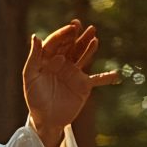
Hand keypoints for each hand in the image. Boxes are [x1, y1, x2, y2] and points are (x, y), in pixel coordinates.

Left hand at [22, 19, 120, 139]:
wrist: (46, 120)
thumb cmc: (35, 99)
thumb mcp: (30, 77)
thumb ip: (33, 57)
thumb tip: (36, 36)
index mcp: (47, 60)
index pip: (55, 43)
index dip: (63, 35)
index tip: (71, 28)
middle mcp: (62, 64)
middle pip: (71, 47)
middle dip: (78, 36)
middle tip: (85, 26)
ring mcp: (74, 73)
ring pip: (84, 57)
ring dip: (90, 48)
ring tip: (95, 38)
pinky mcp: (83, 85)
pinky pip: (97, 79)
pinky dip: (106, 77)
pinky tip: (116, 75)